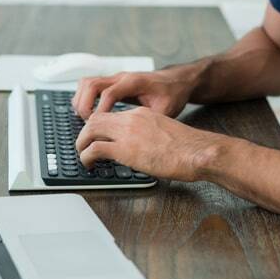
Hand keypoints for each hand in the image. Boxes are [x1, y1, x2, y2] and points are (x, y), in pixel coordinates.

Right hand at [72, 67, 196, 120]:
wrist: (176, 81)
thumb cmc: (172, 94)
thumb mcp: (167, 109)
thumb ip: (152, 120)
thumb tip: (140, 139)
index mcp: (134, 83)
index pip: (109, 93)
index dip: (100, 110)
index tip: (96, 127)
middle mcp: (122, 77)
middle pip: (92, 84)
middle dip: (85, 105)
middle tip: (86, 125)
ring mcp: (115, 78)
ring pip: (87, 83)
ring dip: (81, 100)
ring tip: (83, 120)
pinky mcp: (112, 82)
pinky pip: (90, 85)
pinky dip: (84, 98)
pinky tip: (87, 113)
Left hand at [75, 107, 218, 181]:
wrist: (197, 151)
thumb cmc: (189, 148)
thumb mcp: (166, 134)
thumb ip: (150, 136)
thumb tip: (143, 150)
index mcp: (142, 114)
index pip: (112, 115)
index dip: (100, 127)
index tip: (96, 137)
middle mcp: (132, 118)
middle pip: (96, 118)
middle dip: (85, 133)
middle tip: (83, 146)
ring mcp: (127, 132)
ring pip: (90, 130)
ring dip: (82, 143)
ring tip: (82, 156)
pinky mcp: (125, 149)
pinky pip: (95, 149)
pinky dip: (86, 156)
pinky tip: (88, 165)